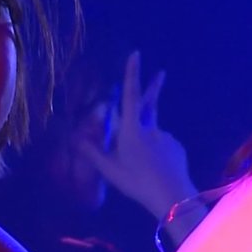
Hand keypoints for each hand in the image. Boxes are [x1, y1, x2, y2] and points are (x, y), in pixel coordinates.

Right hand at [75, 50, 196, 220]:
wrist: (172, 196)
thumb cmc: (136, 183)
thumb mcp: (109, 170)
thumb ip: (93, 153)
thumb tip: (74, 139)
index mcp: (132, 130)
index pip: (131, 96)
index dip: (132, 74)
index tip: (136, 55)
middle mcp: (151, 129)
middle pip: (150, 103)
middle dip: (154, 86)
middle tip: (161, 72)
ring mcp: (166, 137)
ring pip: (152, 134)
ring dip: (146, 142)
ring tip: (143, 168)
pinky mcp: (177, 147)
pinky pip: (163, 146)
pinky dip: (157, 153)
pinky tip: (155, 170)